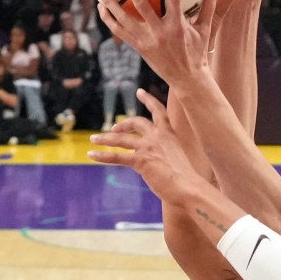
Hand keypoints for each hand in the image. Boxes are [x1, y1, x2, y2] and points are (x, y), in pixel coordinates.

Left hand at [88, 89, 200, 206]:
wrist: (189, 187)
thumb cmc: (186, 178)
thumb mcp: (178, 158)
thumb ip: (166, 153)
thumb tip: (157, 161)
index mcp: (170, 134)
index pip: (159, 111)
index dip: (148, 100)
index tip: (140, 91)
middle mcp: (158, 136)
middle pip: (137, 122)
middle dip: (123, 124)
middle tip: (113, 128)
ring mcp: (148, 147)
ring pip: (121, 139)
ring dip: (105, 138)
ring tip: (93, 139)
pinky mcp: (141, 160)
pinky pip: (116, 156)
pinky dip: (102, 155)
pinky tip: (91, 154)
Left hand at [97, 0, 220, 86]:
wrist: (186, 78)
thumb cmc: (197, 52)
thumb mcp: (204, 30)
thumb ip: (209, 7)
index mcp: (178, 26)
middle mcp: (160, 32)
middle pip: (141, 6)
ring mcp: (147, 41)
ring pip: (124, 19)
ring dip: (110, 2)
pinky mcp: (139, 48)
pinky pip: (120, 32)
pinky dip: (109, 19)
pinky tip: (101, 8)